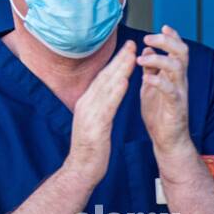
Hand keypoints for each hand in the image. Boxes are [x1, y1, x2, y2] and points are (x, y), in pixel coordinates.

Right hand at [66, 40, 136, 184]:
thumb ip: (100, 106)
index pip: (103, 78)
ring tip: (132, 56)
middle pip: (104, 77)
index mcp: (86, 102)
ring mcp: (89, 114)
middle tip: (132, 44)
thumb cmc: (91, 149)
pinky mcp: (95, 126)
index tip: (128, 49)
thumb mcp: (94, 122)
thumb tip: (108, 94)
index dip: (116, 62)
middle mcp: (86, 104)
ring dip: (120, 70)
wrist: (81, 169)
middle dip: (119, 59)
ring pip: (106, 87)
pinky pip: (107, 106)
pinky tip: (124, 81)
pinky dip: (116, 92)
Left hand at [137, 26, 191, 152]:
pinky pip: (170, 91)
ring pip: (177, 68)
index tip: (163, 26)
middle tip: (149, 37)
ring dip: (160, 59)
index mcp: (173, 75)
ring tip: (142, 58)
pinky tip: (147, 77)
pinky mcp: (175, 107)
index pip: (178, 50)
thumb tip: (145, 50)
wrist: (167, 140)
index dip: (172, 37)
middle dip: (167, 42)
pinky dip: (159, 82)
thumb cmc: (159, 113)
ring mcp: (179, 93)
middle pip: (182, 53)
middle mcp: (180, 81)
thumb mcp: (152, 86)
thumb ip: (151, 68)